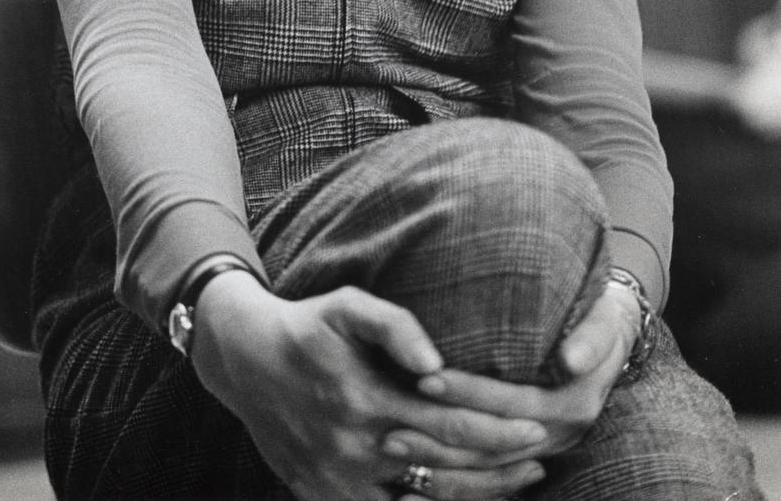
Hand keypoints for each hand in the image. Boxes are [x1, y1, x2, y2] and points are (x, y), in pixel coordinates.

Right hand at [191, 272, 548, 500]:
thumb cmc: (307, 326)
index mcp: (365, 401)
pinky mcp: (325, 497)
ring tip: (521, 479)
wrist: (244, 361)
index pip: (449, 426)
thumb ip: (394, 326)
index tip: (537, 426)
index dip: (498, 431)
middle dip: (501, 464)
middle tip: (542, 453)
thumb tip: (436, 361)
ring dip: (479, 493)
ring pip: (425, 499)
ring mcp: (340, 481)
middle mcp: (356, 449)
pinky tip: (465, 495)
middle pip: (446, 469)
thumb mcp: (346, 306)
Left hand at [386, 279, 639, 467]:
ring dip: (439, 463)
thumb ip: (589, 337)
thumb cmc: (599, 319)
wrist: (613, 340)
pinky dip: (451, 481)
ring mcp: (542, 449)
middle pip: (491, 444)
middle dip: (441, 437)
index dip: (469, 392)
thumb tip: (572, 360)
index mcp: (570, 404)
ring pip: (485, 467)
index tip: (427, 377)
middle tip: (392, 427)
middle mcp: (556, 435)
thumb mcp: (604, 321)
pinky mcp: (528, 454)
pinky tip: (413, 482)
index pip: (512, 402)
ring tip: (392, 448)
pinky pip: (488, 477)